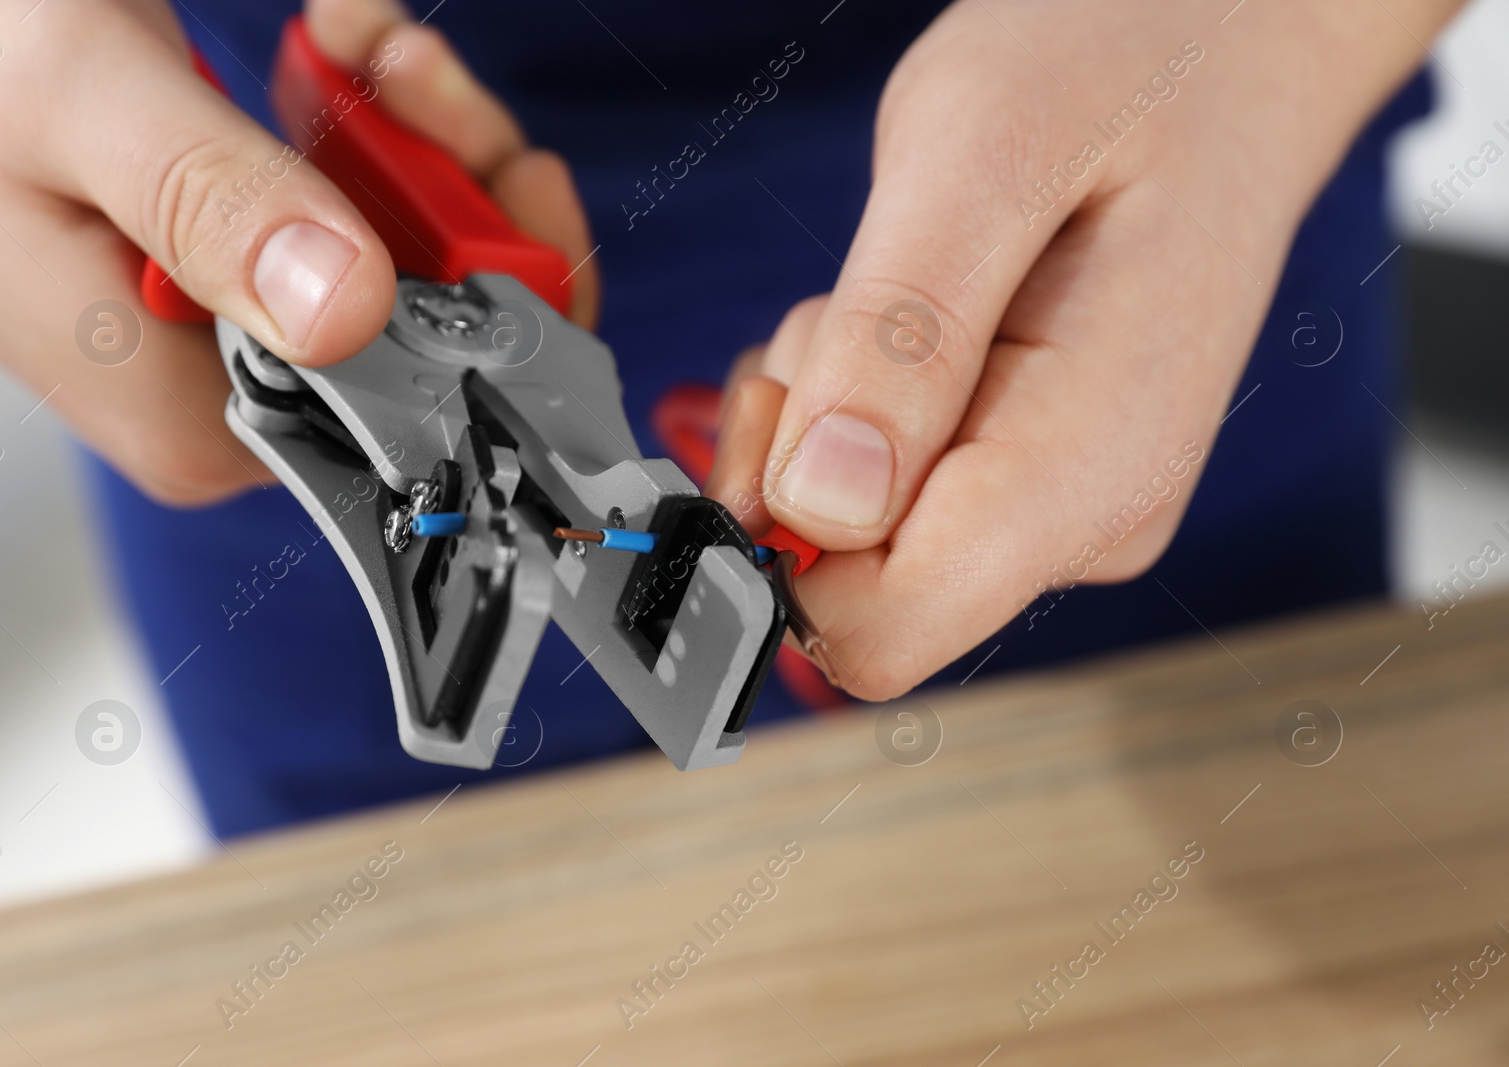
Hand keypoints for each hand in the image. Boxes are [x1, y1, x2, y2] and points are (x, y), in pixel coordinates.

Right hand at [0, 0, 593, 504]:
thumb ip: (211, 205)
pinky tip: (336, 51)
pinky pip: (359, 217)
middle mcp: (230, 399)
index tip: (499, 178)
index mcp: (194, 417)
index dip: (492, 298)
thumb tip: (345, 307)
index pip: (416, 403)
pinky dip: (369, 125)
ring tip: (361, 37)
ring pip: (410, 261)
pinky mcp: (244, 276)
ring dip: (414, 135)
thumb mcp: (82, 107)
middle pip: (431, 328)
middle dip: (455, 185)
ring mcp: (241, 336)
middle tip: (413, 69)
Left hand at [706, 0, 1459, 698]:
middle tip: (847, 312)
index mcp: (1085, 472)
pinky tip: (908, 313)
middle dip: (797, 459)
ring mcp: (1061, 506)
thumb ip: (900, 339)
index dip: (777, 553)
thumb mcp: (983, 155)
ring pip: (855, 539)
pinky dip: (851, 404)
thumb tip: (818, 508)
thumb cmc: (1130, 63)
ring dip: (823, 414)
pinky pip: (884, 490)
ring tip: (899, 286)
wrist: (1229, 46)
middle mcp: (1083, 521)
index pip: (878, 635)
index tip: (775, 415)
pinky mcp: (1031, 478)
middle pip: (850, 590)